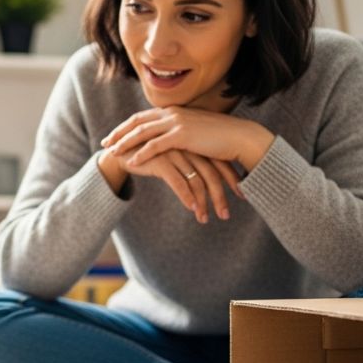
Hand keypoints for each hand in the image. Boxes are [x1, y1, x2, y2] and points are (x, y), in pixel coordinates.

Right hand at [100, 147, 233, 223]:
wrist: (121, 149)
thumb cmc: (151, 155)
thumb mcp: (175, 156)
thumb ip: (192, 163)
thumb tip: (211, 180)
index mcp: (194, 143)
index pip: (219, 162)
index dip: (231, 179)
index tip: (241, 196)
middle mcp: (187, 147)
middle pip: (211, 173)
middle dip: (220, 196)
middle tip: (226, 215)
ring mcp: (174, 153)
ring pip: (196, 180)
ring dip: (203, 202)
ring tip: (205, 219)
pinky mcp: (160, 161)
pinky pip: (178, 182)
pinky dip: (187, 197)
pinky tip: (192, 209)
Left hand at [102, 105, 274, 172]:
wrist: (239, 137)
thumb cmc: (219, 138)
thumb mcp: (195, 132)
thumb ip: (180, 132)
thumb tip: (170, 140)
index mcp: (174, 111)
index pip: (143, 117)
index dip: (126, 126)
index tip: (113, 135)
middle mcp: (173, 113)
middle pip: (137, 122)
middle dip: (119, 133)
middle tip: (105, 143)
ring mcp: (177, 122)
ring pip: (142, 132)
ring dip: (125, 143)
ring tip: (112, 153)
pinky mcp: (182, 135)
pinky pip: (155, 145)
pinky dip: (141, 153)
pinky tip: (131, 161)